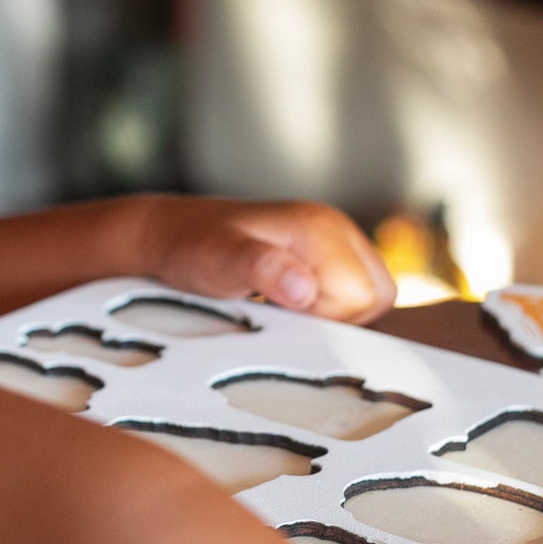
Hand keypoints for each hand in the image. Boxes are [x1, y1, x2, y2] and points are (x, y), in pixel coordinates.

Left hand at [135, 196, 394, 323]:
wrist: (166, 235)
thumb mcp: (218, 260)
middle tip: (283, 310)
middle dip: (336, 316)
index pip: (363, 295)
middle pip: (376, 294)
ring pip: (365, 296)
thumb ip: (261, 268)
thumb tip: (304, 288)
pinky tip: (284, 301)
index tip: (283, 310)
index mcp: (321, 228)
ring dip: (328, 312)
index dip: (327, 316)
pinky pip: (348, 291)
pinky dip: (323, 305)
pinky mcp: (321, 254)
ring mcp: (331, 239)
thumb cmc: (190, 247)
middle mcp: (335, 228)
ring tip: (280, 304)